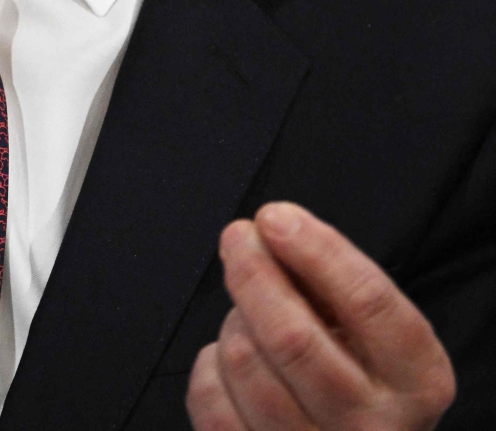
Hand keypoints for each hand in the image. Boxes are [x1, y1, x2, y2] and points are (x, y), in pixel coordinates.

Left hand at [186, 202, 455, 430]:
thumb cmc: (362, 372)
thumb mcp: (376, 328)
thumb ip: (335, 281)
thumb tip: (271, 231)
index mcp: (416, 380)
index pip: (367, 302)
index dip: (316, 250)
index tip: (276, 217)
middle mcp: (374, 428)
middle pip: (292, 339)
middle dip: (253, 273)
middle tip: (238, 236)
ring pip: (245, 365)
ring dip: (235, 321)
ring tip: (250, 314)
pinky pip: (210, 400)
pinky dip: (210, 365)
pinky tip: (234, 359)